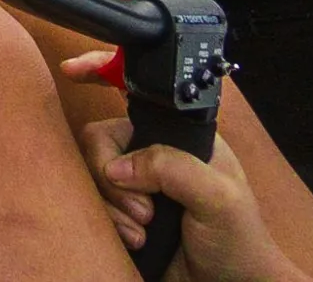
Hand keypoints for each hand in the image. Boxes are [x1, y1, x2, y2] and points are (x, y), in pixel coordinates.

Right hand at [61, 52, 311, 281]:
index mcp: (180, 137)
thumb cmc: (240, 242)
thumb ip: (172, 168)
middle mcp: (153, 154)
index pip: (139, 93)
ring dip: (113, 206)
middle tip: (143, 210)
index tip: (72, 70)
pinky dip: (109, 223)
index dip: (104, 72)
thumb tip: (118, 168)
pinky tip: (134, 241)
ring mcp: (135, 185)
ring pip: (93, 174)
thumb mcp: (219, 197)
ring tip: (143, 231)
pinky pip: (92, 205)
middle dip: (112, 175)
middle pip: (102, 138)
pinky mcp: (120, 214)